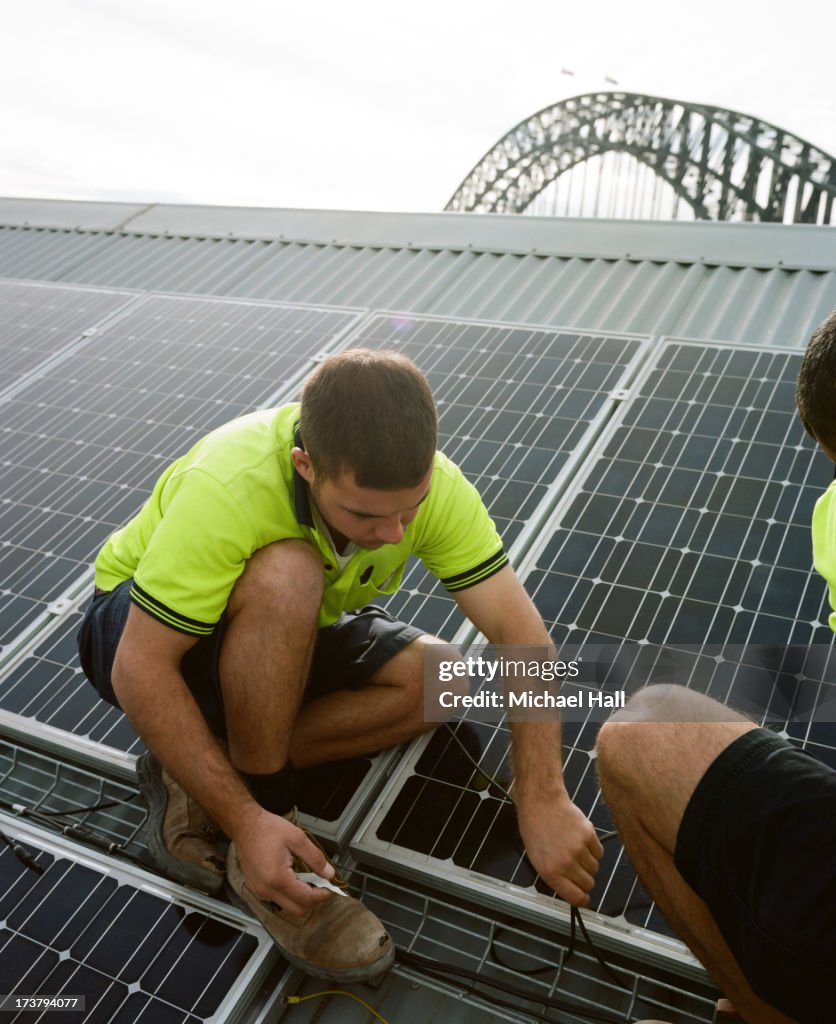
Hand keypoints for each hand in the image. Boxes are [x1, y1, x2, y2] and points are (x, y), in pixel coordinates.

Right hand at [234, 808, 335, 915]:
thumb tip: (329, 873)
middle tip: (323, 884)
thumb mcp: (297, 838)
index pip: (306, 899)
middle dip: (313, 900)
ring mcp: (260, 891)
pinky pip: (278, 899)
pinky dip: (290, 893)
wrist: (245, 825)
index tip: (333, 888)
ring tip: (308, 877)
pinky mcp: (257, 888)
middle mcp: (266, 890)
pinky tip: (294, 876)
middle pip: (297, 910)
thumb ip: (315, 858)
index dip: (323, 895)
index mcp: (277, 878)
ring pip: (287, 906)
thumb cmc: (267, 828)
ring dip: (301, 897)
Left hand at [517, 792, 602, 906]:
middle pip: (588, 884)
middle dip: (585, 879)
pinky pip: (599, 852)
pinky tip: (581, 840)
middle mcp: (566, 863)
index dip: (582, 900)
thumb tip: (570, 889)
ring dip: (589, 863)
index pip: (576, 897)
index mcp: (550, 872)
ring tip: (576, 850)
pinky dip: (594, 850)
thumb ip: (554, 876)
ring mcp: (579, 849)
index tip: (584, 897)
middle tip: (577, 869)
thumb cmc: (535, 828)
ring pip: (595, 868)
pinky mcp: (589, 835)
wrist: (541, 802)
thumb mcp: (536, 858)